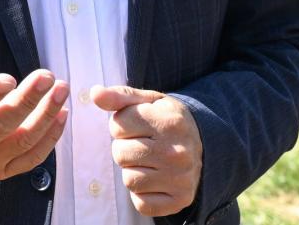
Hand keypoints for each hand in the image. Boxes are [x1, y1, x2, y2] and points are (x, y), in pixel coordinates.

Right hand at [0, 4, 67, 181]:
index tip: (10, 78)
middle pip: (2, 125)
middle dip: (27, 100)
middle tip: (48, 75)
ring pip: (21, 142)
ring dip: (45, 117)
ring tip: (62, 89)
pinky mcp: (3, 169)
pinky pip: (31, 159)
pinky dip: (50, 139)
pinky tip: (62, 114)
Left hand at [92, 84, 202, 217]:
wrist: (203, 143)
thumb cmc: (165, 118)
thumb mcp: (146, 100)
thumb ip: (119, 96)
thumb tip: (95, 93)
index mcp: (168, 121)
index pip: (118, 125)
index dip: (121, 125)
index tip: (135, 125)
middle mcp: (177, 151)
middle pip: (120, 154)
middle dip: (124, 147)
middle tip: (141, 143)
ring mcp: (180, 178)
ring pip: (129, 180)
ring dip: (132, 170)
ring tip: (148, 160)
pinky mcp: (181, 199)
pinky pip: (141, 204)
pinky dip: (142, 193)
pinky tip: (154, 179)